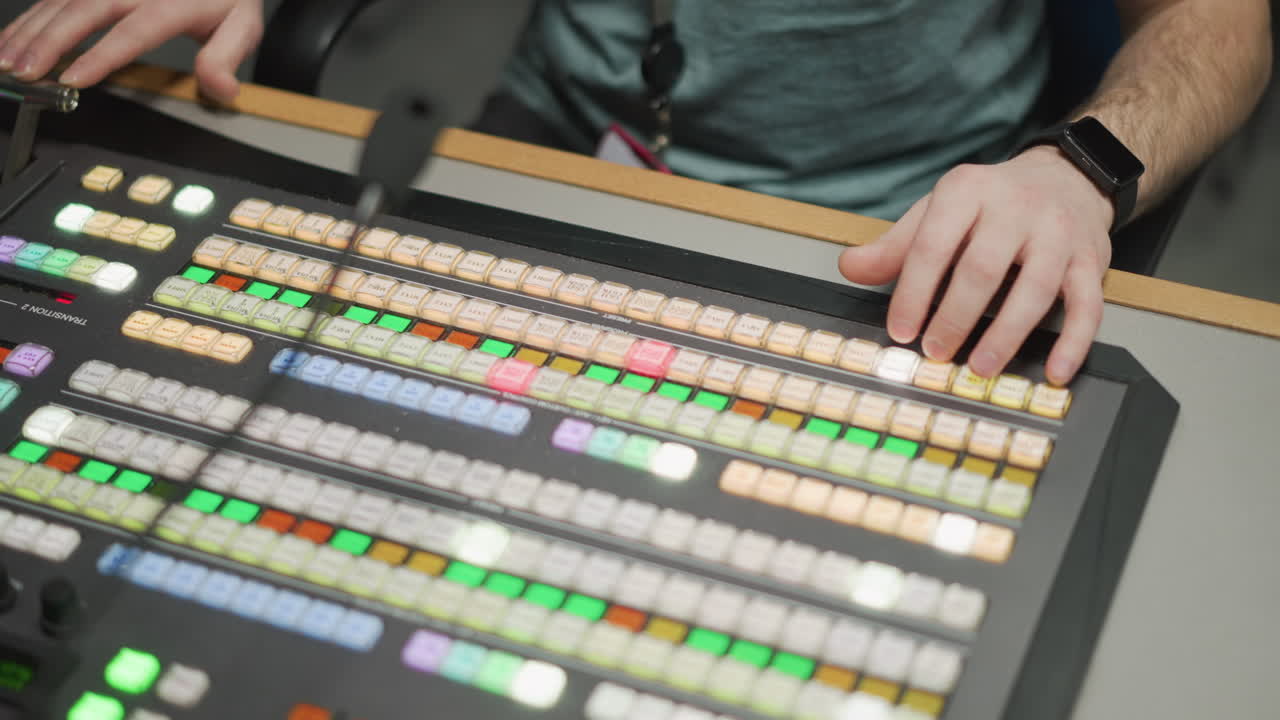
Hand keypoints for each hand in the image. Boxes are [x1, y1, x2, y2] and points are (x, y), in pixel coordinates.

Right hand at [0, 0, 263, 102]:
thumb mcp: (242, 27)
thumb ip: (226, 57)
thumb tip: (221, 89)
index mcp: (172, 2)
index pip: (134, 31)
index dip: (102, 55)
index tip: (74, 79)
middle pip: (86, 10)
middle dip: (50, 41)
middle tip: (25, 72)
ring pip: (62, 1)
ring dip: (30, 30)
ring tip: (7, 61)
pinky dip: (30, 18)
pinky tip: (11, 39)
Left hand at [838, 146, 1114, 385]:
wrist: (1066, 178)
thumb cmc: (992, 204)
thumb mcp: (938, 212)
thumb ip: (895, 247)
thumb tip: (850, 267)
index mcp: (967, 192)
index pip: (932, 246)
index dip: (913, 293)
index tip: (901, 331)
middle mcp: (1016, 207)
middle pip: (982, 270)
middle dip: (955, 317)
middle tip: (935, 353)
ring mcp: (1058, 233)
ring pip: (1035, 290)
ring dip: (1006, 335)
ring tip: (981, 367)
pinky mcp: (1091, 259)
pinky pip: (1088, 304)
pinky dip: (1074, 342)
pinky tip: (1055, 371)